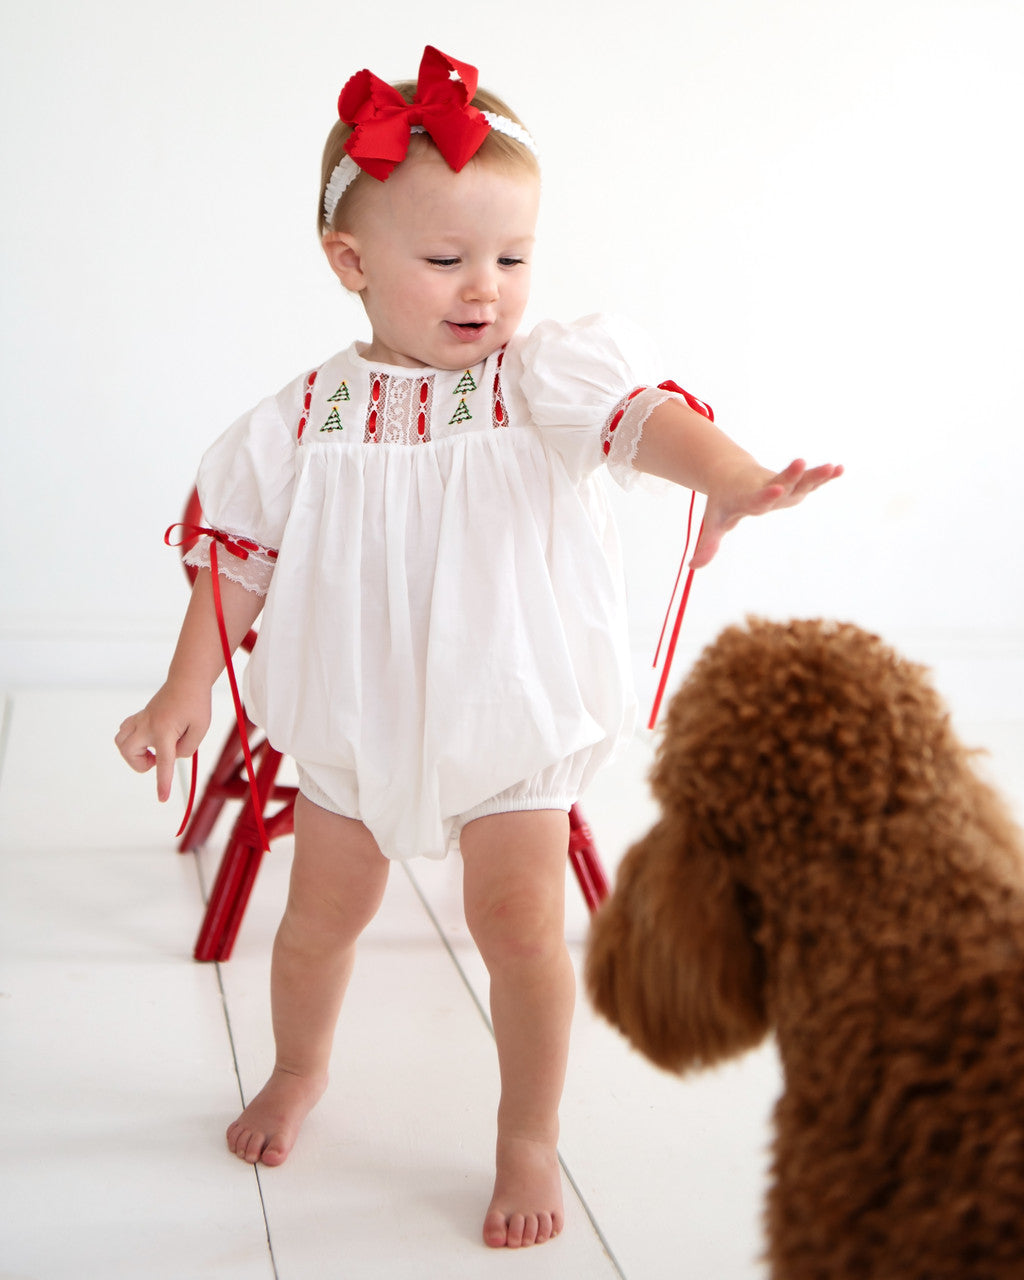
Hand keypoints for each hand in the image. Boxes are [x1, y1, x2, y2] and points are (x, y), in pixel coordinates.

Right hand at [115, 682, 211, 802]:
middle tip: (158, 759)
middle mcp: (148, 725)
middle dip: (140, 764)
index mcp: (165, 730)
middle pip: (129, 751)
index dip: (162, 783)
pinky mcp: (140, 716)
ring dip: (132, 753)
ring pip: (120, 741)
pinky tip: (148, 740)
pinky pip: (124, 732)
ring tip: (151, 751)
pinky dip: (131, 741)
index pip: (163, 763)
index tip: (161, 799)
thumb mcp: (201, 728)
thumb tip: (171, 756)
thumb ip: (187, 749)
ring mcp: (141, 719)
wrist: (187, 680)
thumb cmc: (196, 704)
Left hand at [690, 459, 843, 569]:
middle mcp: (767, 489)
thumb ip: (707, 544)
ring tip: (833, 466)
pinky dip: (825, 476)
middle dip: (791, 474)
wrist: (730, 475)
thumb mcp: (714, 523)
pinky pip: (810, 480)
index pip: (758, 497)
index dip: (766, 494)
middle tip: (801, 461)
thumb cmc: (724, 502)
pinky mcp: (792, 483)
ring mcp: (782, 485)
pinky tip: (841, 469)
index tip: (774, 488)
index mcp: (748, 498)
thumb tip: (692, 566)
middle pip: (782, 482)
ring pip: (800, 480)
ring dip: (815, 474)